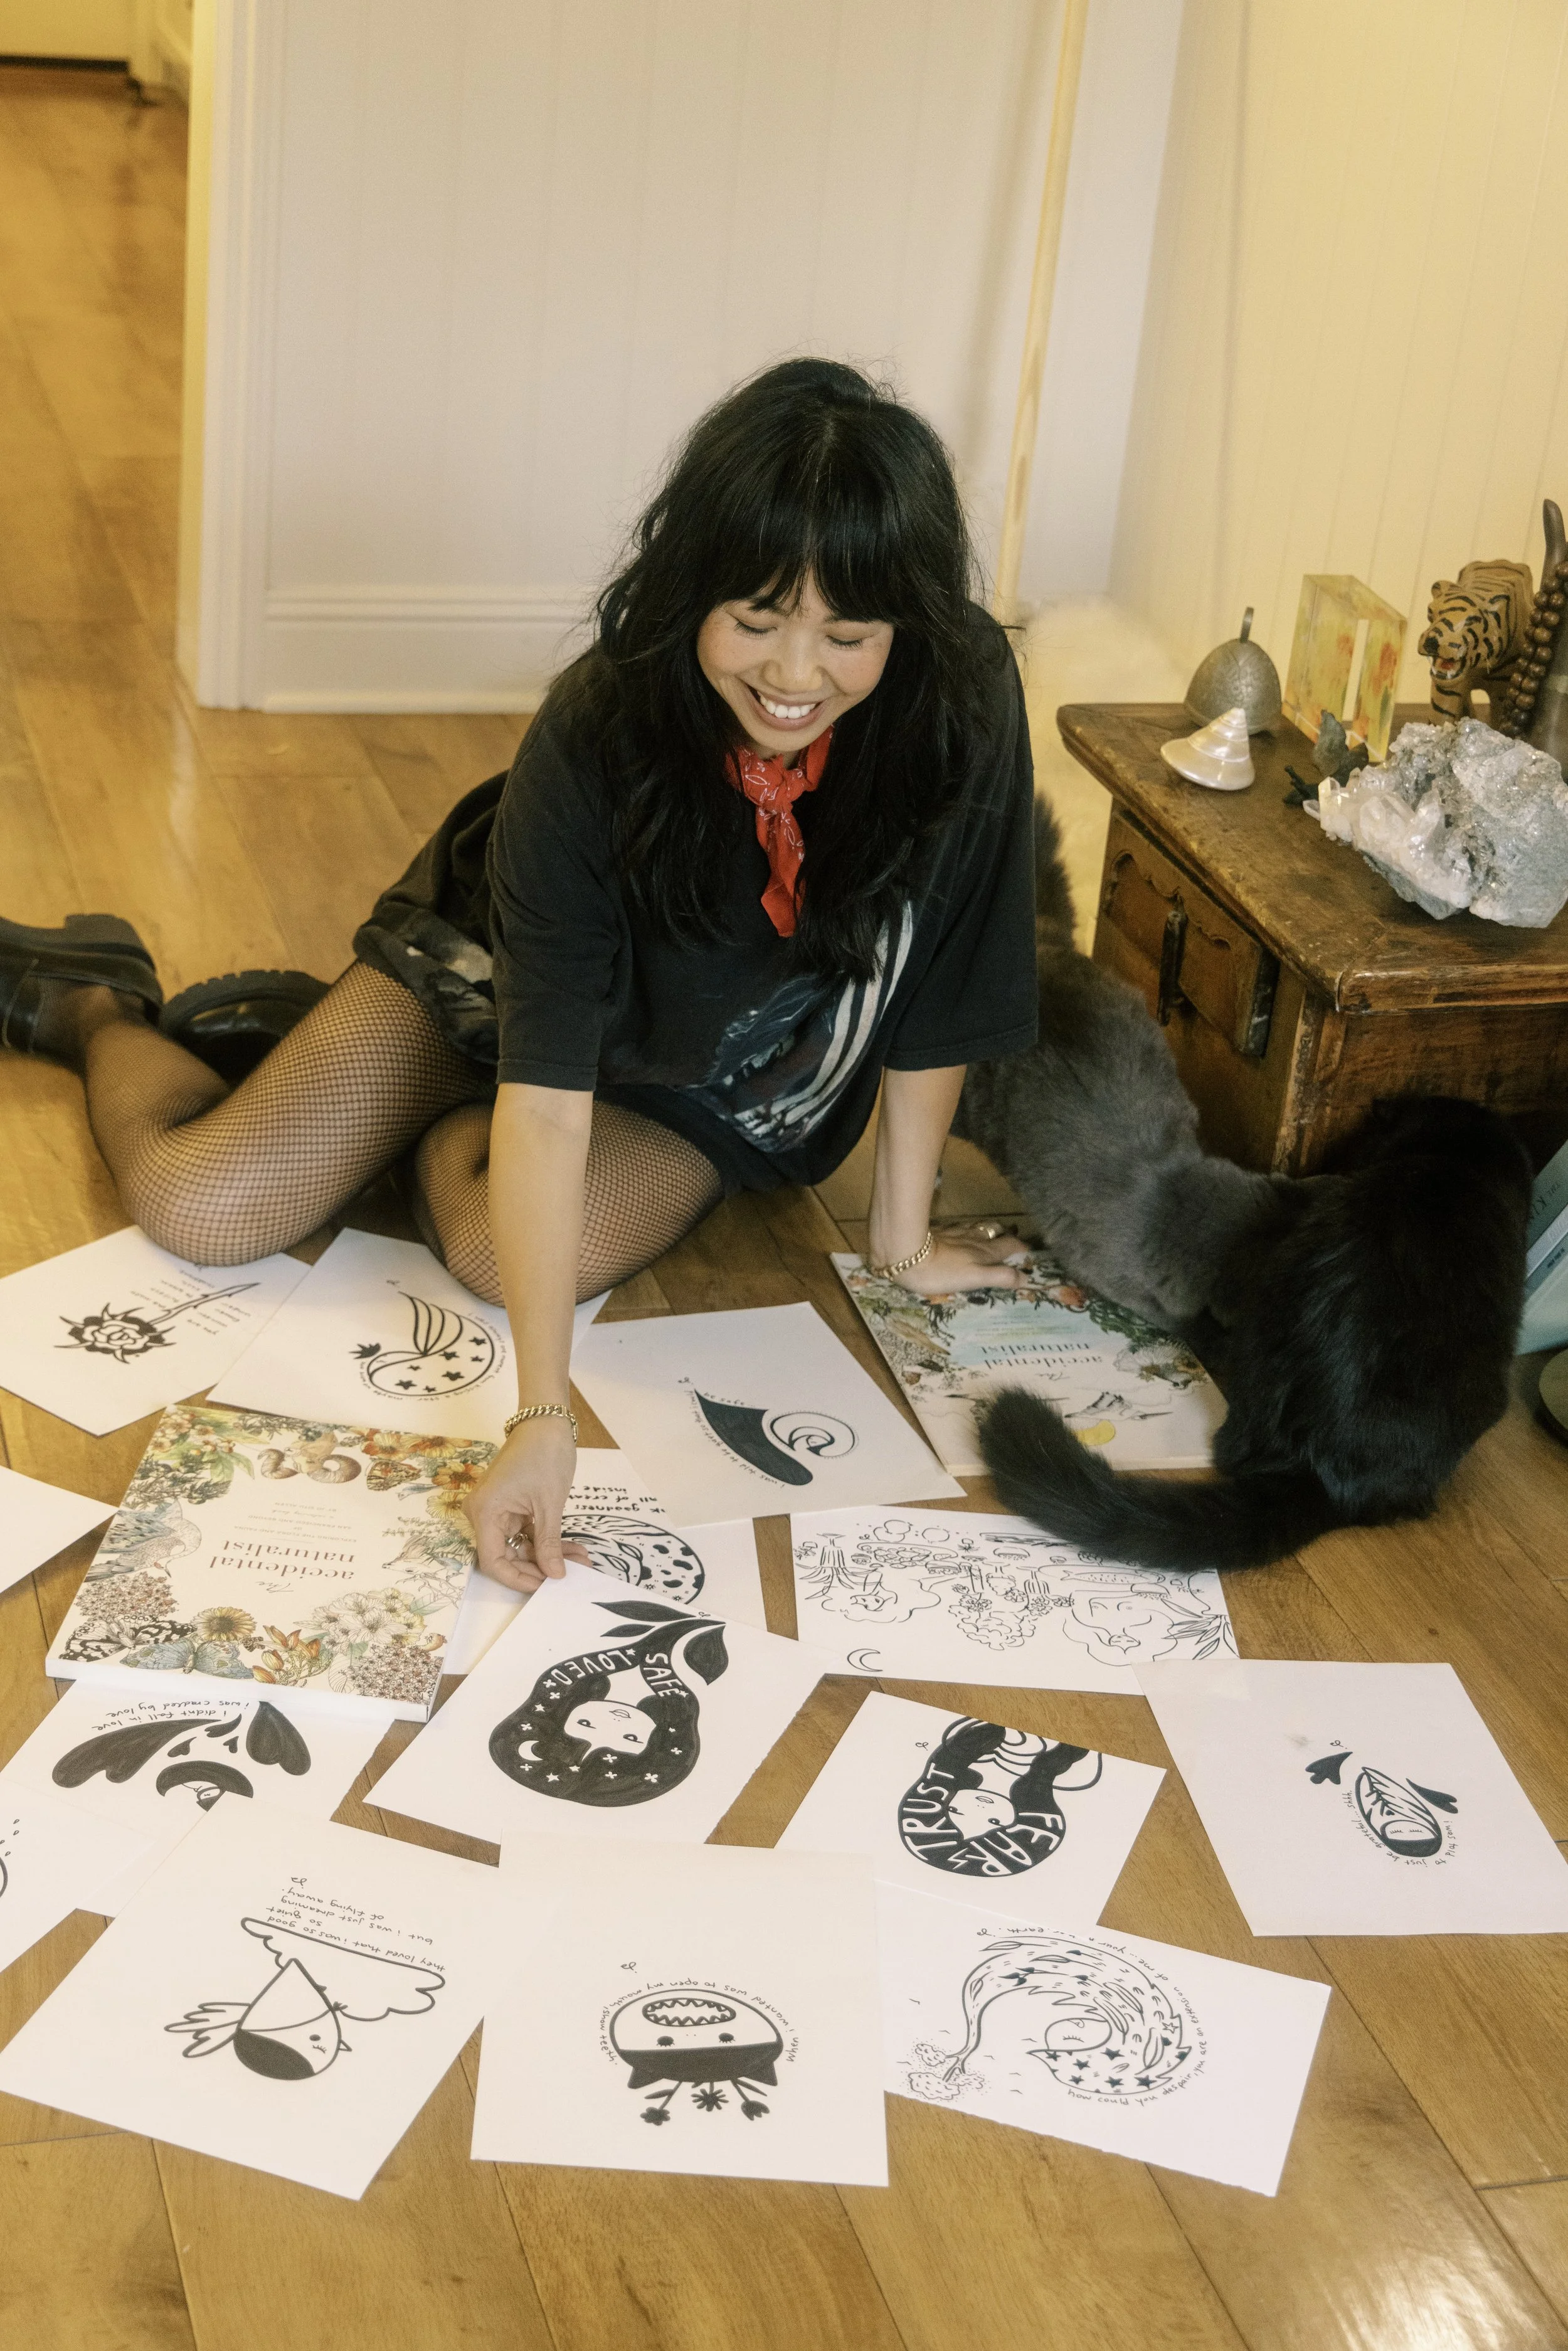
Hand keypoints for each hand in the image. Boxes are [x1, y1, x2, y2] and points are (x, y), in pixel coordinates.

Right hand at [463, 1418, 589, 1594]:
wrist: (546, 1421)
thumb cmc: (545, 1455)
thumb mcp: (550, 1504)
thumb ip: (549, 1544)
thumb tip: (555, 1575)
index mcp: (485, 1512)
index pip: (493, 1561)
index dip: (517, 1579)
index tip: (545, 1586)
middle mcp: (484, 1514)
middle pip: (507, 1555)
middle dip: (540, 1567)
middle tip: (572, 1575)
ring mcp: (497, 1510)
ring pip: (520, 1545)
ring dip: (549, 1555)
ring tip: (581, 1562)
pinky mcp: (511, 1506)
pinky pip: (525, 1532)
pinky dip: (547, 1540)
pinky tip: (573, 1550)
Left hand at [887, 1222, 1027, 1297]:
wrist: (906, 1254)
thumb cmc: (942, 1271)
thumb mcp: (974, 1279)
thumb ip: (1000, 1277)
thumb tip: (1025, 1278)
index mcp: (985, 1251)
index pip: (1010, 1245)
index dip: (1022, 1248)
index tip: (1030, 1252)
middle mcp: (975, 1239)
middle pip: (996, 1233)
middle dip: (1007, 1236)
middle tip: (1013, 1242)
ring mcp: (957, 1233)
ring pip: (980, 1228)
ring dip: (989, 1231)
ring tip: (992, 1235)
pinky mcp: (941, 1231)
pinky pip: (961, 1228)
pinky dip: (968, 1230)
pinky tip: (962, 1233)